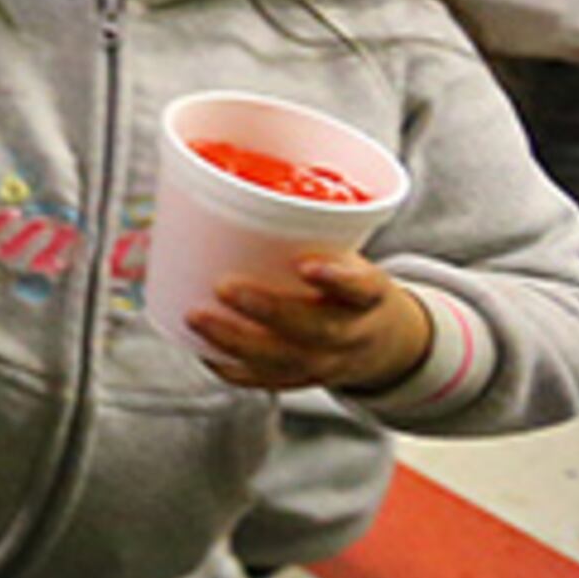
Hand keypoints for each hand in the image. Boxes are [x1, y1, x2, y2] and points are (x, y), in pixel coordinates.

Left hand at [186, 254, 434, 393]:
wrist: (383, 342)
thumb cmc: (349, 284)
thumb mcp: (349, 257)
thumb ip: (308, 236)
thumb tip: (227, 196)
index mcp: (370, 296)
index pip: (361, 288)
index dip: (336, 278)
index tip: (306, 264)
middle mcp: (353, 333)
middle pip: (315, 329)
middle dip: (267, 310)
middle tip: (223, 287)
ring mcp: (329, 363)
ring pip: (284, 360)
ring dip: (235, 341)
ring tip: (195, 316)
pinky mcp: (305, 380)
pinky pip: (268, 381)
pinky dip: (233, 369)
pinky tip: (203, 350)